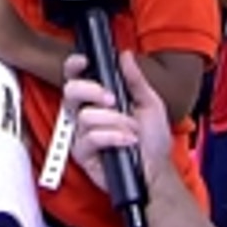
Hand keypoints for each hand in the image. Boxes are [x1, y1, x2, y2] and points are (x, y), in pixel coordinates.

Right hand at [64, 52, 172, 190]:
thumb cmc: (153, 140)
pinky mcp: (82, 153)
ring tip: (131, 131)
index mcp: (100, 98)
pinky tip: (127, 142)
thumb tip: (125, 55)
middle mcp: (88, 113)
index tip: (84, 61)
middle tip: (112, 99)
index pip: (77, 77)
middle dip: (92, 90)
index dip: (74, 66)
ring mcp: (83, 133)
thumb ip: (136, 79)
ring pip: (85, 116)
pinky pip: (90, 138)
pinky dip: (112, 138)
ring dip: (114, 122)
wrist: (156, 171)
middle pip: (70, 91)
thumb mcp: (150, 104)